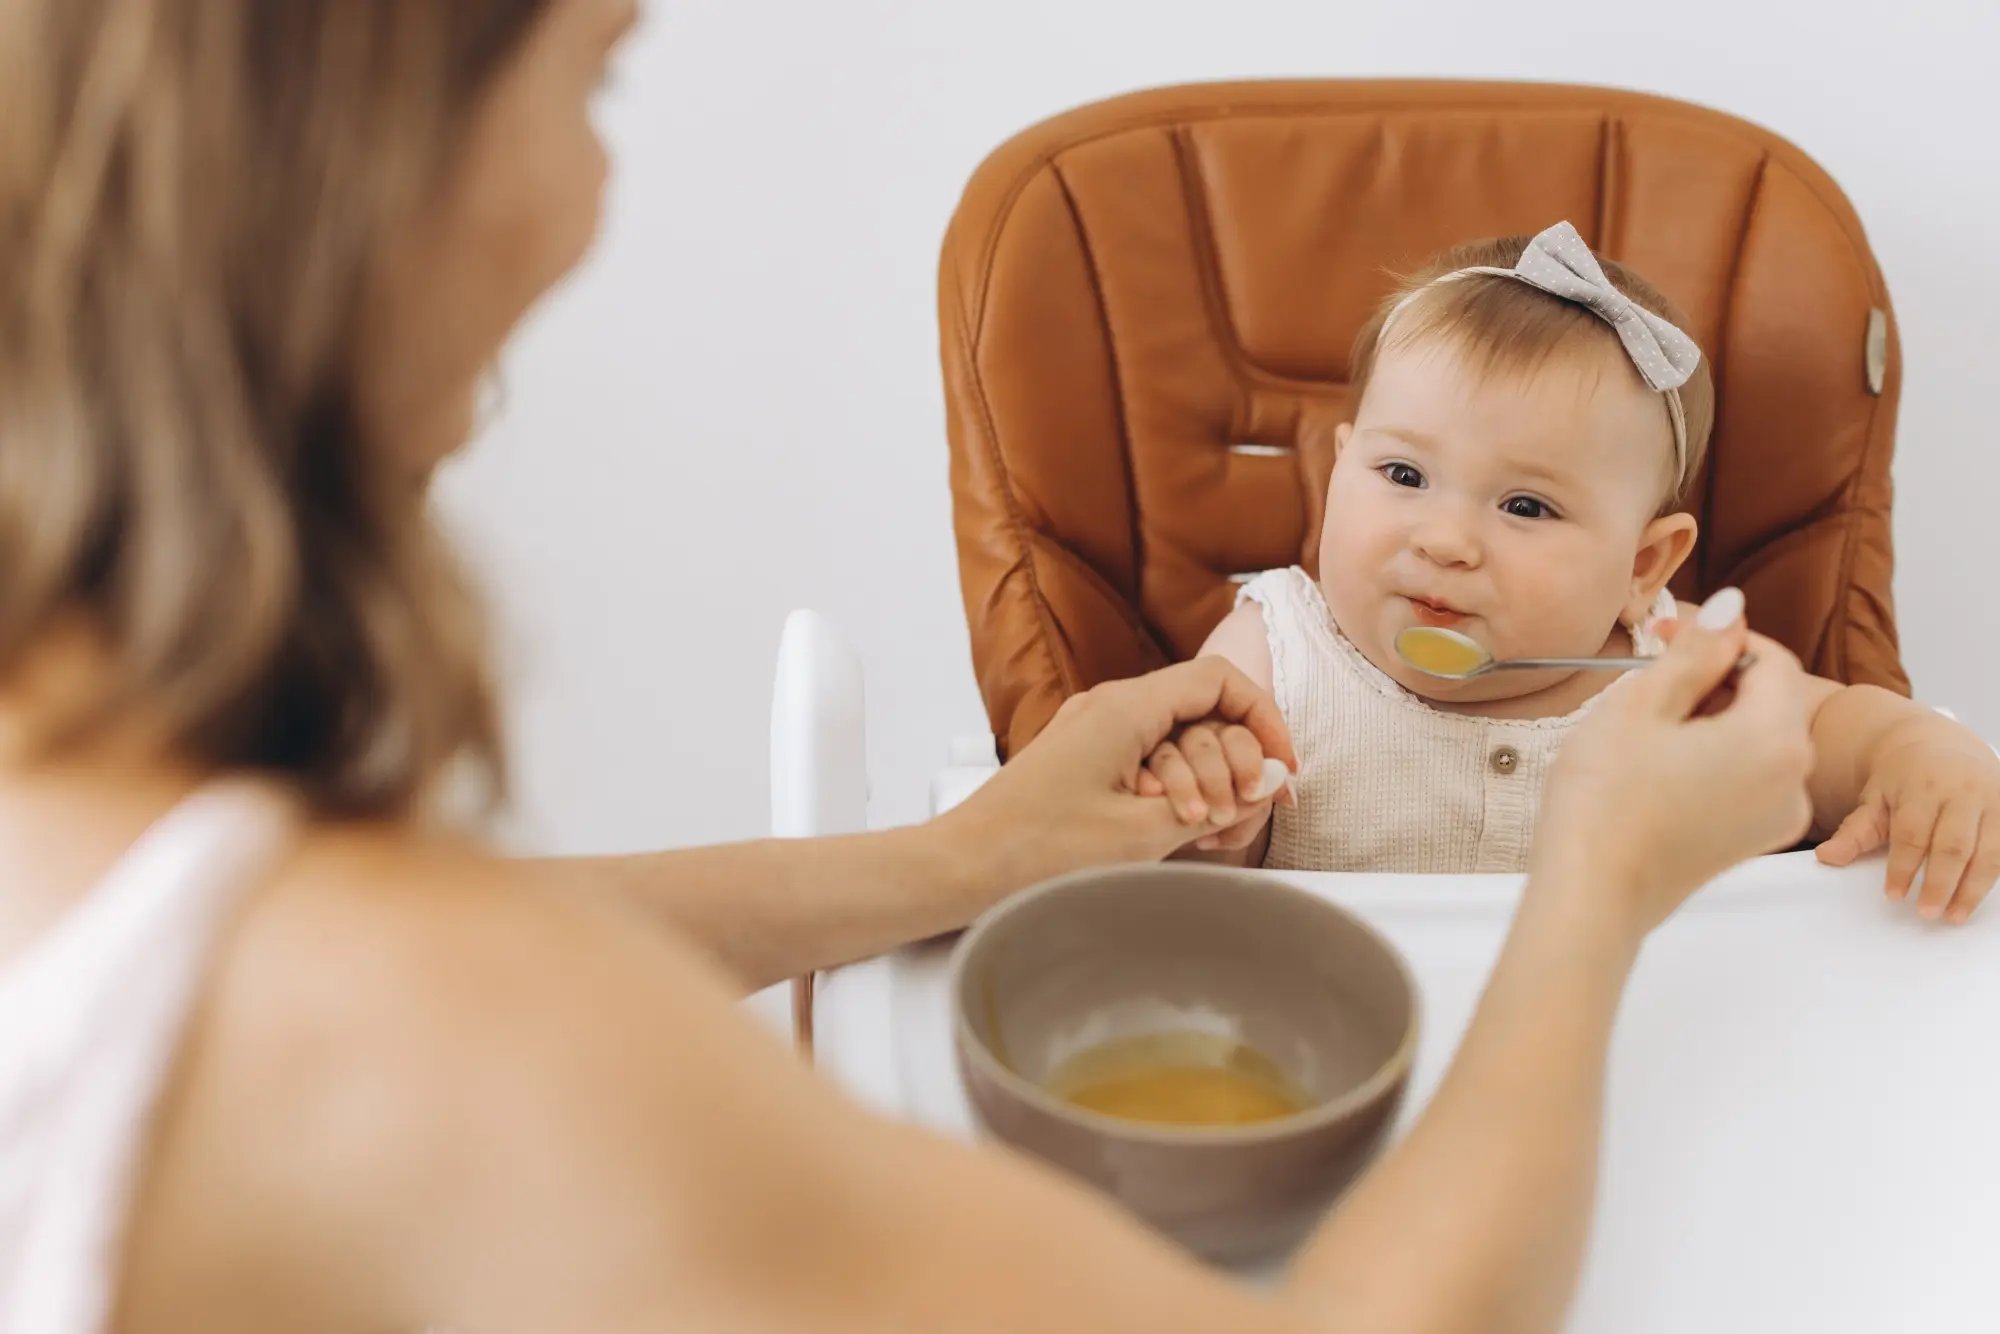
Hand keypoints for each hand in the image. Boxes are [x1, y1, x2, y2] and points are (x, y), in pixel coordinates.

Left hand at [950, 658, 1297, 876]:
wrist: (965, 867)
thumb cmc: (1038, 850)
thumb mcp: (1142, 834)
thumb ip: (1217, 802)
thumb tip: (1268, 781)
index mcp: (1124, 707)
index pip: (1219, 680)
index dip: (1263, 718)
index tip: (1281, 767)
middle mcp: (1109, 708)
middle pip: (1204, 711)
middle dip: (1235, 761)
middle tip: (1246, 812)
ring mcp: (1095, 732)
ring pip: (1179, 738)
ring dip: (1206, 781)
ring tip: (1212, 831)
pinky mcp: (1086, 761)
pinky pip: (1149, 760)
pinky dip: (1176, 790)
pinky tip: (1180, 832)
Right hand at [1529, 591, 1814, 937]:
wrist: (1591, 895)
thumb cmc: (1607, 802)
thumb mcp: (1642, 704)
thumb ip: (1696, 651)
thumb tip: (1733, 606)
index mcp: (1775, 737)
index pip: (1770, 659)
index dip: (1718, 639)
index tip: (1666, 639)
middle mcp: (1792, 778)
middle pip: (1767, 700)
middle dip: (1712, 680)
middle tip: (1645, 680)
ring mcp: (1775, 815)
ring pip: (1754, 739)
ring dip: (1707, 720)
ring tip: (1643, 729)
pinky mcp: (1750, 840)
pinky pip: (1744, 777)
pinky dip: (1710, 759)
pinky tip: (1656, 767)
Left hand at [1816, 729, 1999, 923]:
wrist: (1940, 745)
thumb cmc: (1904, 779)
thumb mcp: (1875, 799)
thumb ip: (1854, 831)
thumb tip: (1826, 857)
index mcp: (1922, 787)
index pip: (1912, 834)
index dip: (1903, 868)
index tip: (1894, 894)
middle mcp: (1962, 791)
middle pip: (1954, 846)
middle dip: (1941, 884)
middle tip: (1927, 913)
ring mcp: (1993, 799)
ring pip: (1989, 852)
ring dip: (1973, 889)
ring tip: (1954, 916)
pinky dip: (1997, 874)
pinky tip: (1981, 895)